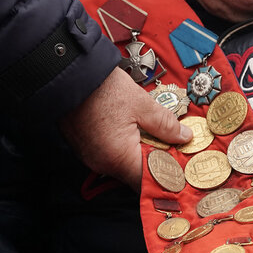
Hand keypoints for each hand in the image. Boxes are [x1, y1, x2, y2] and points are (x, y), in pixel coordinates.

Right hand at [59, 68, 190, 186]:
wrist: (67, 72)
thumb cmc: (103, 88)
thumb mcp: (142, 103)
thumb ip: (165, 124)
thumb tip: (184, 136)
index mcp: (118, 157)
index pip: (150, 179)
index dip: (170, 174)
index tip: (185, 164)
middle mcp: (103, 163)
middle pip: (137, 174)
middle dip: (158, 163)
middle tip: (177, 149)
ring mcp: (92, 156)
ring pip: (125, 165)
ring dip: (143, 155)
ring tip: (161, 139)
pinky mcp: (86, 147)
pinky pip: (112, 155)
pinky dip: (127, 148)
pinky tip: (138, 133)